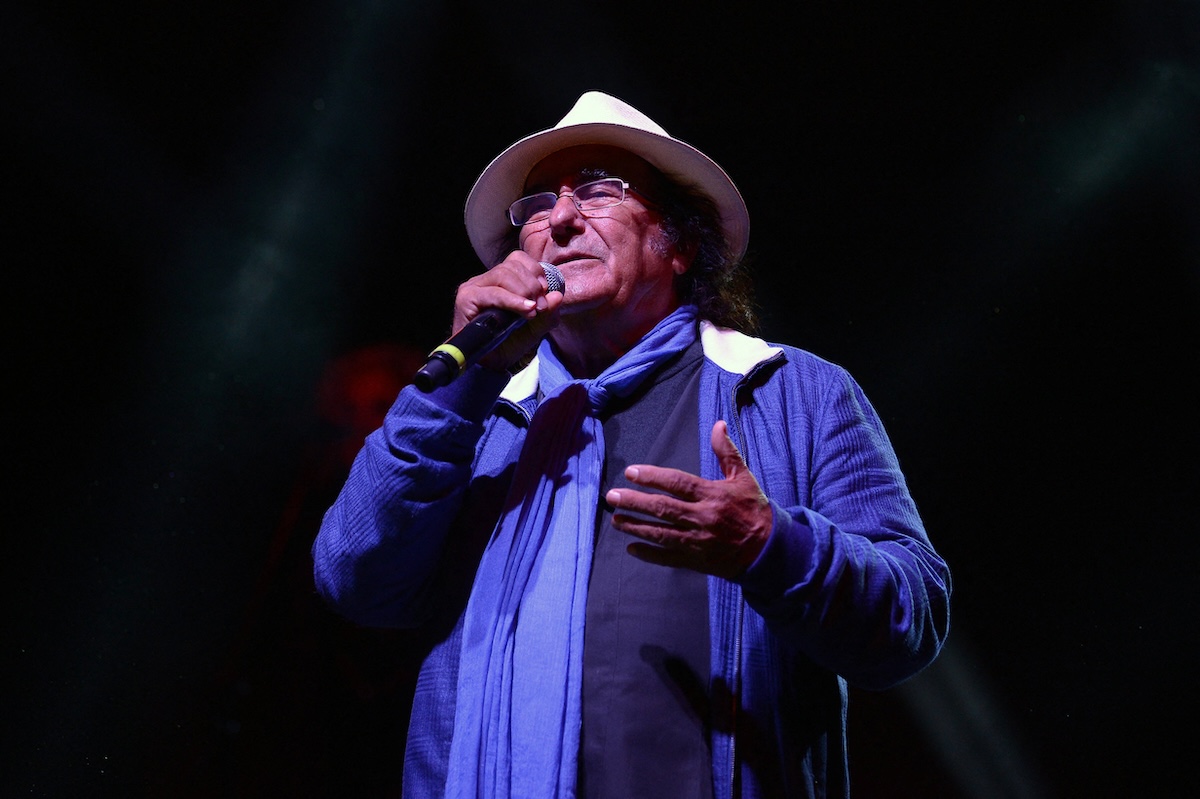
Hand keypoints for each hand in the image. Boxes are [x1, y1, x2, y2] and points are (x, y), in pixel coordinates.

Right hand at [451, 251, 563, 371]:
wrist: (488, 366)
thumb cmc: (508, 344)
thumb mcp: (534, 328)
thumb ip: (547, 313)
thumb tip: (557, 296)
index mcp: (499, 281)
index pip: (518, 259)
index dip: (535, 270)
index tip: (545, 290)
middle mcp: (485, 280)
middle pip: (512, 265)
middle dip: (532, 285)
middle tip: (541, 306)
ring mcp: (474, 288)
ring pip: (503, 274)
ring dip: (524, 291)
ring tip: (532, 310)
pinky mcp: (466, 299)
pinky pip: (493, 293)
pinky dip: (513, 301)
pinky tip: (526, 310)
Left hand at [607, 420, 772, 578]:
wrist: (769, 549)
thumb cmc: (753, 509)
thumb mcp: (743, 477)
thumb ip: (727, 452)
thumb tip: (718, 424)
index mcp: (712, 495)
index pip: (677, 483)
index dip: (652, 477)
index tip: (630, 473)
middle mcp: (702, 517)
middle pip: (662, 508)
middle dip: (635, 502)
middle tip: (612, 497)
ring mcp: (698, 541)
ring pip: (661, 533)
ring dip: (636, 526)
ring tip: (616, 520)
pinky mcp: (697, 560)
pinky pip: (669, 558)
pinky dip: (650, 554)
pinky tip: (632, 548)